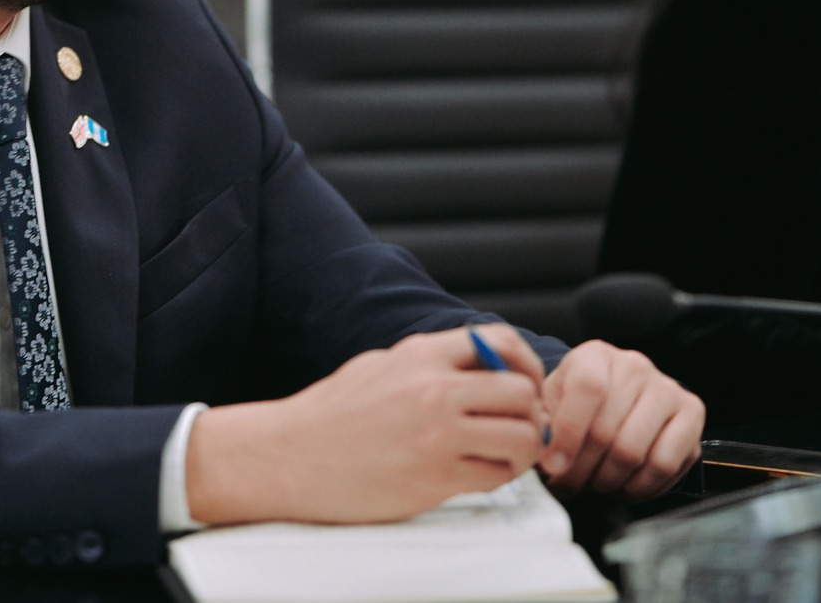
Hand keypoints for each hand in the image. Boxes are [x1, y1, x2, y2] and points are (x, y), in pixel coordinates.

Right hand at [187, 324, 547, 525]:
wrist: (289, 457)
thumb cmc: (328, 415)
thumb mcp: (378, 366)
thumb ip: (426, 362)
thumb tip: (473, 365)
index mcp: (420, 355)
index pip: (501, 342)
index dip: (527, 364)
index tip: (526, 383)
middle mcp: (434, 389)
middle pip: (522, 391)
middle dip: (530, 412)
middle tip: (520, 427)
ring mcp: (437, 433)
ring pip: (522, 436)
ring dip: (522, 450)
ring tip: (504, 457)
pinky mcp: (436, 477)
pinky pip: (497, 476)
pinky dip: (499, 478)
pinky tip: (479, 474)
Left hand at [538, 340, 702, 498]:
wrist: (617, 395)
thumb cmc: (578, 401)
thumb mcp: (552, 401)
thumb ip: (544, 422)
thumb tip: (546, 455)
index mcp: (596, 355)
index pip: (587, 389)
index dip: (568, 434)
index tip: (553, 467)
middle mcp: (635, 366)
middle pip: (607, 431)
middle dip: (582, 470)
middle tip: (568, 485)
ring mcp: (668, 389)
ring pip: (634, 453)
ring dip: (609, 482)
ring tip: (594, 485)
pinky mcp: (692, 415)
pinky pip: (666, 465)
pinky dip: (640, 487)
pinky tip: (624, 487)